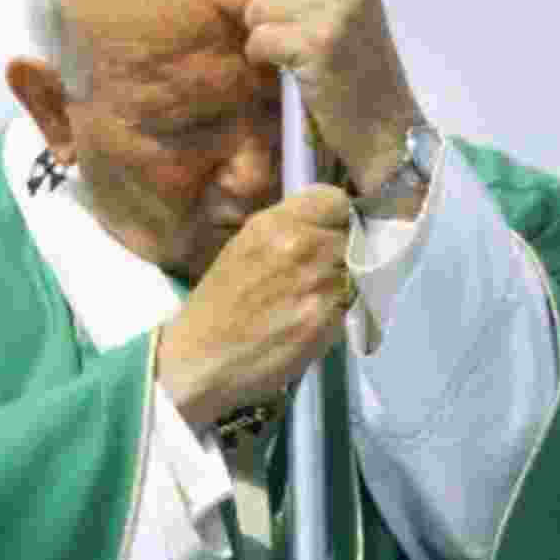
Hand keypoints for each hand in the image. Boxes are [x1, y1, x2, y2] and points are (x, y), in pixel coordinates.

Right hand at [155, 183, 351, 429]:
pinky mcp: (328, 321)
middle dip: (345, 251)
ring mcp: (318, 284)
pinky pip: (353, 305)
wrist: (200, 360)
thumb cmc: (217, 304)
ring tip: (319, 299)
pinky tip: (317, 320)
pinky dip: (342, 311)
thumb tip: (325, 224)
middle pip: (353, 236)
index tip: (331, 231)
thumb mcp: (243, 247)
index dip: (338, 217)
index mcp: (274, 223)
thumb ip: (286, 230)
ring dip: (347, 283)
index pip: (335, 199)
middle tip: (325, 271)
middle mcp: (302, 246)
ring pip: (359, 272)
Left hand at [212, 0, 421, 193]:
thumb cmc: (354, 73)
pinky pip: (260, 38)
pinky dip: (262, 56)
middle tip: (280, 28)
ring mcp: (337, 9)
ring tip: (287, 52)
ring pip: (258, 4)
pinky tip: (285, 68)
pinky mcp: (319, 43)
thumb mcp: (326, 20)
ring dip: (260, 32)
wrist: (384, 126)